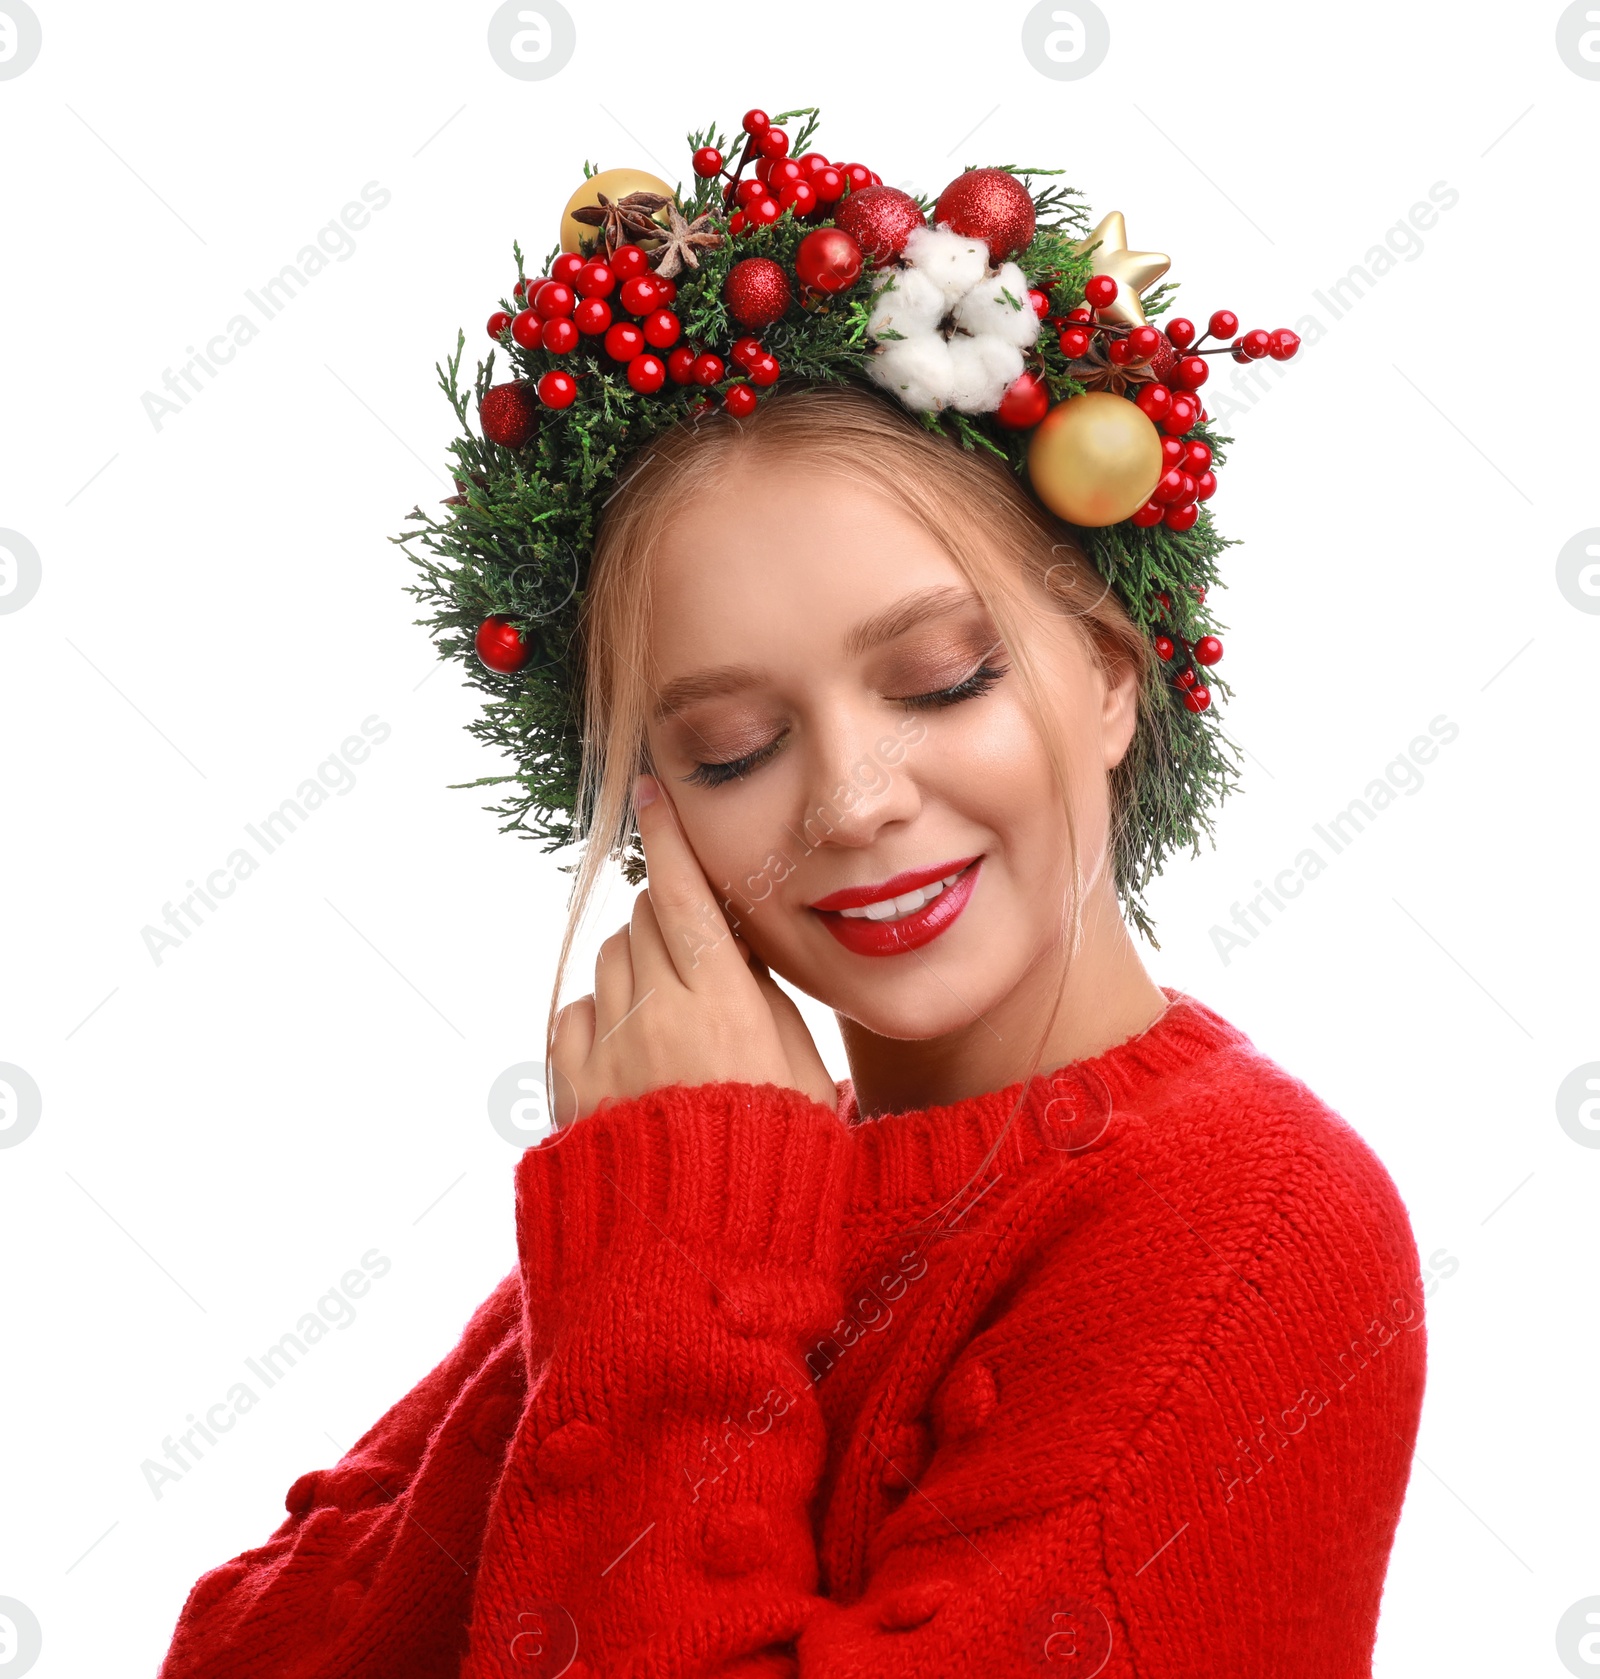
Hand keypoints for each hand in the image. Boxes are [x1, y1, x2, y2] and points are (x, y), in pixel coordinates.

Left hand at [549, 774, 836, 1125]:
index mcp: (723, 1002)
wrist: (707, 1248)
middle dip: (667, 917)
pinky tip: (631, 1051)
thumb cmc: (776, 1156)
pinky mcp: (571, 1087)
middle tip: (695, 949)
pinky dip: (600, 1018)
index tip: (651, 793)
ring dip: (635, 968)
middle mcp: (657, 1014)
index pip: (684, 892)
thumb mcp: (800, 1064)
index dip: (666, 835)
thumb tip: (730, 944)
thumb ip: (761, 995)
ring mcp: (607, 1051)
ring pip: (607, 963)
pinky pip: (574, 1017)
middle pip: (643, 919)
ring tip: (669, 1016)